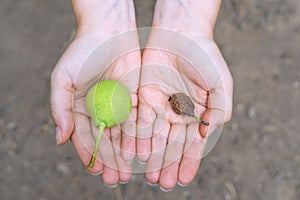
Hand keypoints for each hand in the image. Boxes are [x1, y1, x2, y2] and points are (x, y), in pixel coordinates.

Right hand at [50, 0, 139, 185]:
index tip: (96, 170)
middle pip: (106, 140)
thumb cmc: (82, 51)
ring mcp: (120, 104)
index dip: (90, 154)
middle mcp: (101, 109)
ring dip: (126, 153)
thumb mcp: (63, 79)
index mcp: (82, 108)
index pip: (85, 137)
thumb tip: (60, 139)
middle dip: (110, 160)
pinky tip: (143, 150)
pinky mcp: (136, 97)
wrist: (109, 30)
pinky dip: (140, 135)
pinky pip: (138, 119)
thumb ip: (60, 109)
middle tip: (116, 179)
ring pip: (124, 134)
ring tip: (130, 171)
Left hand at [136, 0, 232, 189]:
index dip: (187, 163)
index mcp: (196, 114)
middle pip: (171, 145)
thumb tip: (206, 135)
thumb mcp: (221, 84)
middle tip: (161, 183)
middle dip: (167, 164)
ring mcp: (159, 106)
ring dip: (151, 156)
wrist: (181, 33)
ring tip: (148, 174)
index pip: (191, 144)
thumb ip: (219, 111)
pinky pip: (139, 119)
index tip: (182, 180)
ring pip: (153, 136)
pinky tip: (135, 152)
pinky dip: (137, 136)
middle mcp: (176, 114)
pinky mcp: (143, 96)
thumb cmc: (205, 56)